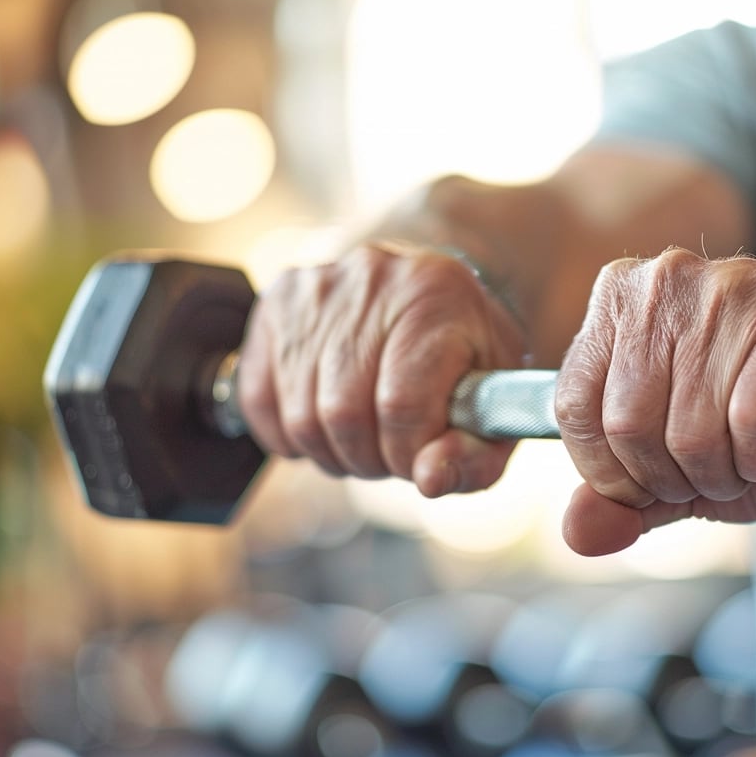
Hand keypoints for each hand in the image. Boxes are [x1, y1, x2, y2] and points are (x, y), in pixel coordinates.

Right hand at [238, 242, 527, 495]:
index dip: (408, 454)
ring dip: (333, 451)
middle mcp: (371, 277)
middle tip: (392, 452)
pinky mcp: (276, 302)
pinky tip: (327, 425)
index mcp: (437, 294)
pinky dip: (290, 436)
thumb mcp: (495, 405)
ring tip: (365, 436)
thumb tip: (429, 479)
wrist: (426, 291)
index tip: (423, 459)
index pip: (402, 405)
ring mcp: (315, 288)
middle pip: (343, 413)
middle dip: (370, 457)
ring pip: (301, 416)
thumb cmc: (464, 357)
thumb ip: (476, 455)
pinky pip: (260, 401)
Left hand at [555, 249, 755, 555]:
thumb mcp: (675, 460)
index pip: (574, 408)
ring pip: (691, 430)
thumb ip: (621, 498)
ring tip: (751, 457)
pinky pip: (754, 419)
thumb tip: (581, 533)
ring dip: (726, 474)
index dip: (614, 471)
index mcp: (618, 300)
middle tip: (714, 472)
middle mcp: (663, 281)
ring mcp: (727, 285)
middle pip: (630, 425)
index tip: (652, 483)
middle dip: (674, 479)